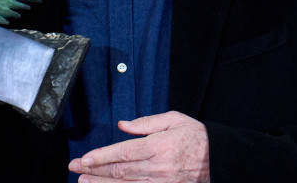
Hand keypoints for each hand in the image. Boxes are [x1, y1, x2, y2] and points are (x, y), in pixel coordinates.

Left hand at [68, 111, 209, 181]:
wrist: (221, 158)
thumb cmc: (197, 136)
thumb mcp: (174, 120)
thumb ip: (146, 123)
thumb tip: (122, 125)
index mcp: (160, 146)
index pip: (124, 153)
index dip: (101, 156)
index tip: (84, 158)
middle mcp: (159, 167)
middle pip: (121, 171)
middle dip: (94, 170)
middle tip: (75, 168)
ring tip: (84, 182)